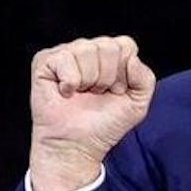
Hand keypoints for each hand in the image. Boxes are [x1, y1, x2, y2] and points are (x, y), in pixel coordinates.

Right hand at [28, 35, 155, 190]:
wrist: (77, 145)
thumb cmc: (104, 125)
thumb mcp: (137, 103)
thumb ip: (145, 79)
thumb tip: (132, 59)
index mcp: (111, 55)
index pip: (125, 45)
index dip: (124, 73)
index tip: (116, 91)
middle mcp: (89, 49)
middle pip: (108, 46)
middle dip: (107, 77)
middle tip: (96, 94)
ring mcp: (67, 53)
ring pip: (87, 50)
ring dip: (88, 80)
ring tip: (82, 94)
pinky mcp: (45, 62)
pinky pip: (64, 58)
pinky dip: (69, 81)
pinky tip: (66, 92)